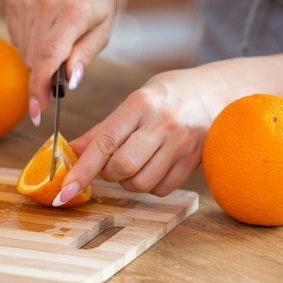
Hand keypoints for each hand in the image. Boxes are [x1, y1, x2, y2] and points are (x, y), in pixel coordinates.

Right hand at [5, 0, 115, 124]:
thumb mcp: (103, 27)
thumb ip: (85, 55)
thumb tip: (70, 82)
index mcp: (74, 13)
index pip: (49, 57)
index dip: (40, 88)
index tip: (37, 111)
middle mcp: (47, 5)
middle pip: (35, 60)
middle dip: (46, 74)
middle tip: (63, 65)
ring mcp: (26, 2)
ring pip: (25, 52)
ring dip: (39, 58)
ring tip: (57, 37)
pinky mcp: (14, 1)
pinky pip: (17, 39)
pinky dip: (29, 43)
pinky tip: (44, 27)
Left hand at [53, 67, 233, 203]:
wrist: (217, 91)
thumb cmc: (168, 95)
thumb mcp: (133, 102)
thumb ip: (102, 130)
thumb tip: (70, 152)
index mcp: (140, 104)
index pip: (104, 143)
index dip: (81, 170)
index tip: (65, 190)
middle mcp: (162, 123)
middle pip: (122, 167)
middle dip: (109, 173)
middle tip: (114, 162)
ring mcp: (182, 143)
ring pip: (141, 183)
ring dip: (129, 182)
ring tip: (136, 164)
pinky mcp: (195, 160)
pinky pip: (162, 189)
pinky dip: (150, 185)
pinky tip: (155, 167)